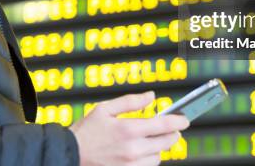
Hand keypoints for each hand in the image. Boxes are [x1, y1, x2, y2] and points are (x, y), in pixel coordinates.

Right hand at [69, 91, 189, 165]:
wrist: (70, 155)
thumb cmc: (86, 131)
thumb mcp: (104, 108)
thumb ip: (131, 101)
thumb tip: (152, 96)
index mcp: (128, 129)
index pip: (164, 126)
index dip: (178, 121)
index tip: (185, 118)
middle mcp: (132, 149)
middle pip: (166, 143)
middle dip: (172, 134)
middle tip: (171, 128)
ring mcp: (130, 165)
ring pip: (159, 157)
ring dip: (160, 147)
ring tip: (152, 140)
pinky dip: (150, 159)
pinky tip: (142, 152)